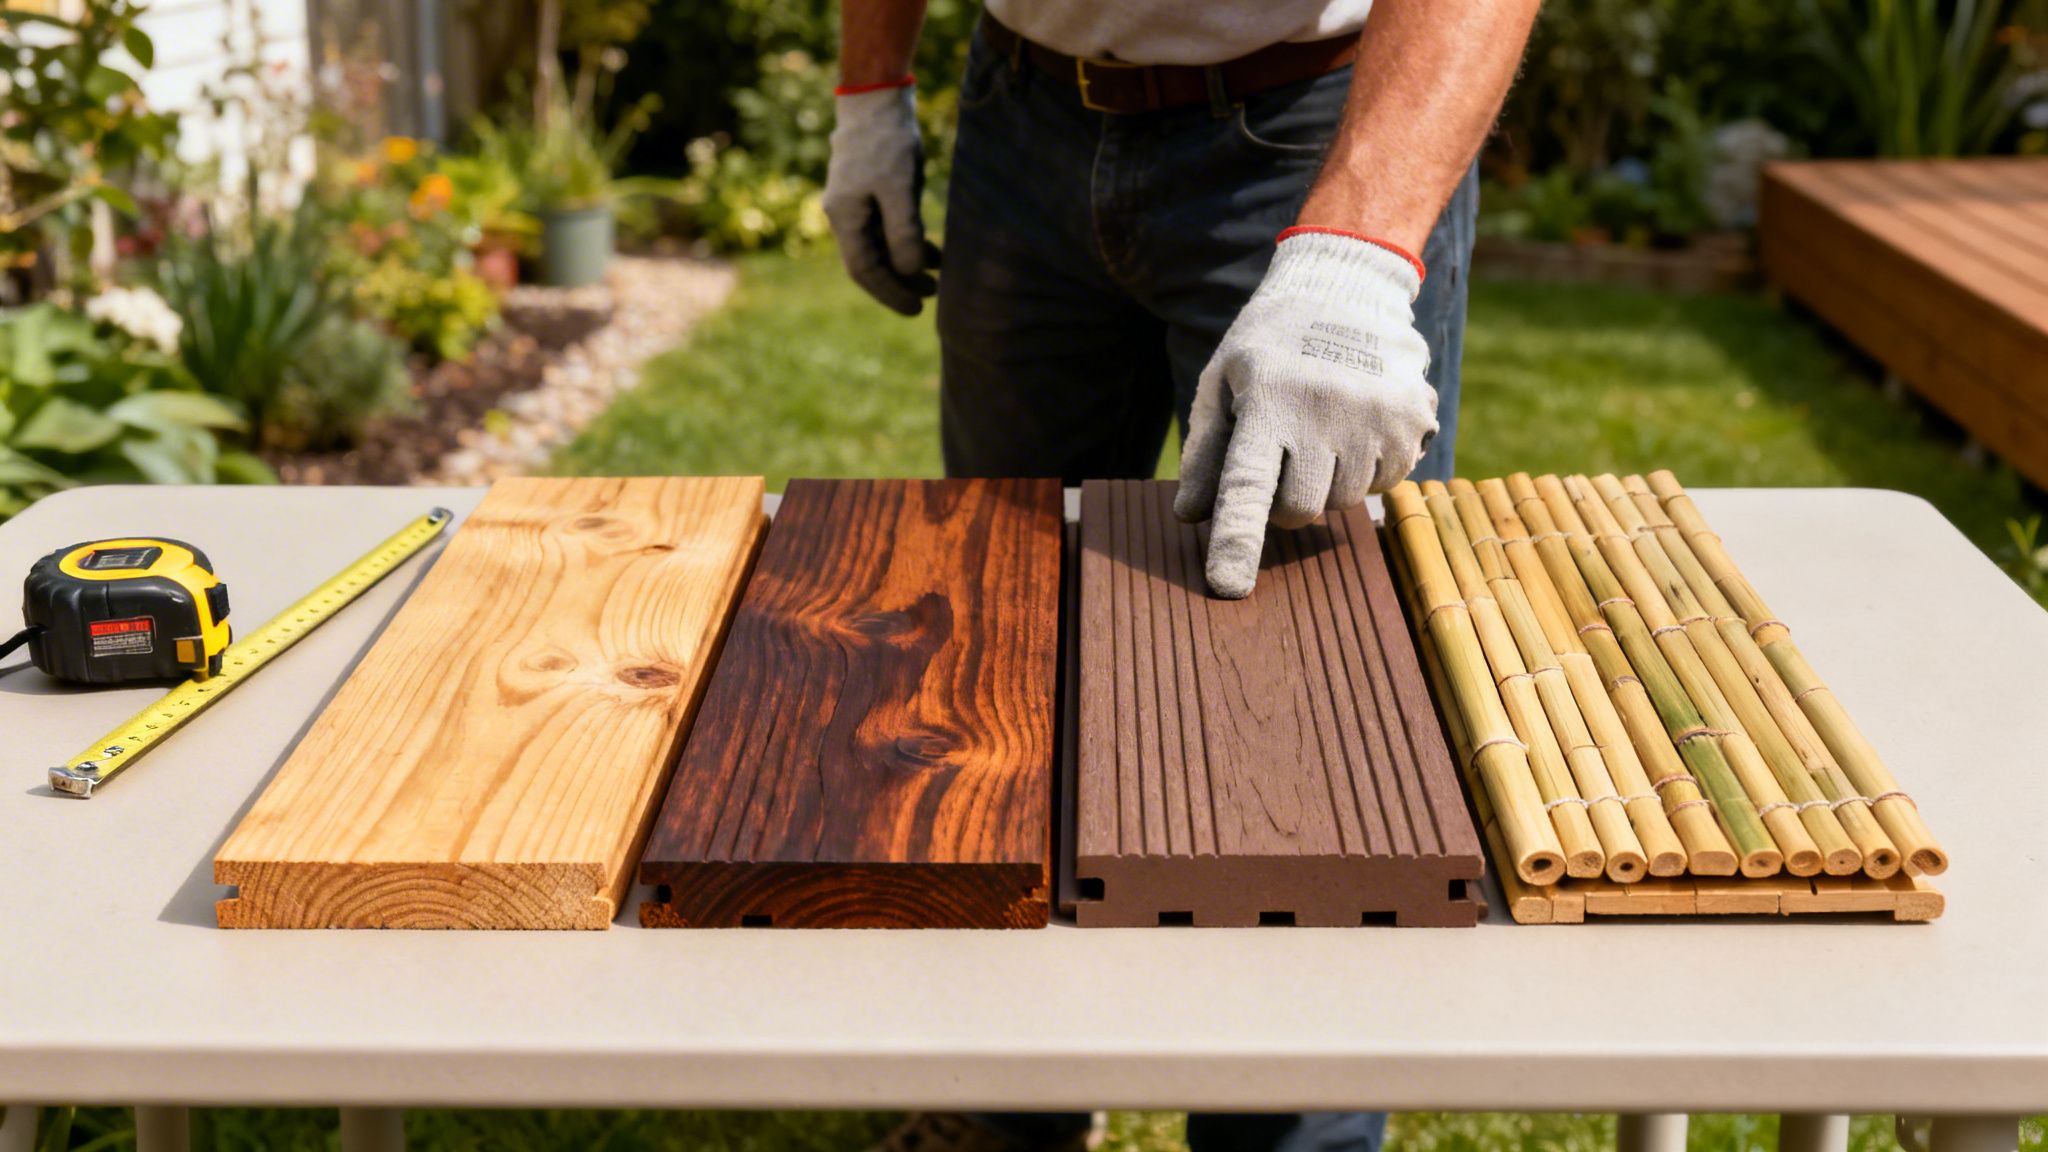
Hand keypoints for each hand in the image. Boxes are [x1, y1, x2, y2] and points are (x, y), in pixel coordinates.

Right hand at [822, 83, 939, 315]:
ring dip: (906, 264)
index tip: (916, 308)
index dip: (890, 293)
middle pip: (870, 262)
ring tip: (937, 277)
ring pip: (880, 247)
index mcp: (844, 217)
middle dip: (900, 282)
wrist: (877, 98)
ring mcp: (855, 203)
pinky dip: (907, 242)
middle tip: (931, 296)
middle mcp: (844, 214)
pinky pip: (886, 228)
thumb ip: (903, 233)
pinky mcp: (870, 191)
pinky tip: (932, 250)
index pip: (864, 270)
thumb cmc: (888, 142)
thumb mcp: (900, 189)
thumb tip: (908, 271)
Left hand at [1175, 229, 1438, 598]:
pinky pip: (1384, 483)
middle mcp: (1325, 412)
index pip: (1247, 487)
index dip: (1237, 540)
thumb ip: (1206, 451)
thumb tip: (1189, 515)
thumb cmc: (1270, 344)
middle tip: (1283, 451)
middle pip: (1298, 509)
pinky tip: (1355, 423)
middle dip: (1284, 498)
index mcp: (1269, 403)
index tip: (1228, 586)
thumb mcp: (1221, 383)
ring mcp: (1376, 419)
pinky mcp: (1413, 424)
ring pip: (1343, 500)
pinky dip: (1366, 468)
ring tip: (1321, 425)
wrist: (1348, 288)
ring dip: (1327, 480)